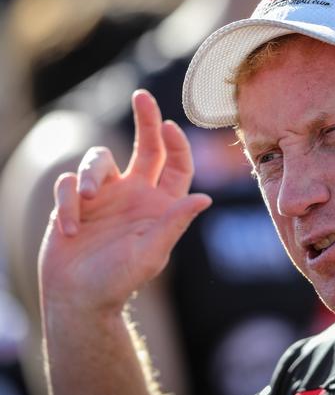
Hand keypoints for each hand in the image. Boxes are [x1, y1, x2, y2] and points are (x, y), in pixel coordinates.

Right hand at [39, 90, 211, 313]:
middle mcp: (135, 193)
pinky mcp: (74, 202)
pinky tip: (70, 229)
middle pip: (145, 147)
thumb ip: (175, 222)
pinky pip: (68, 184)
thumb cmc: (120, 279)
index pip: (176, 166)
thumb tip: (207, 198)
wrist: (79, 298)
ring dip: (91, 174)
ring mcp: (104, 196)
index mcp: (160, 204)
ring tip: (87, 200)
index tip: (170, 126)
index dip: (177, 146)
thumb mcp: (152, 252)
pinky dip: (68, 202)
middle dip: (145, 120)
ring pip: (99, 159)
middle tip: (142, 96)